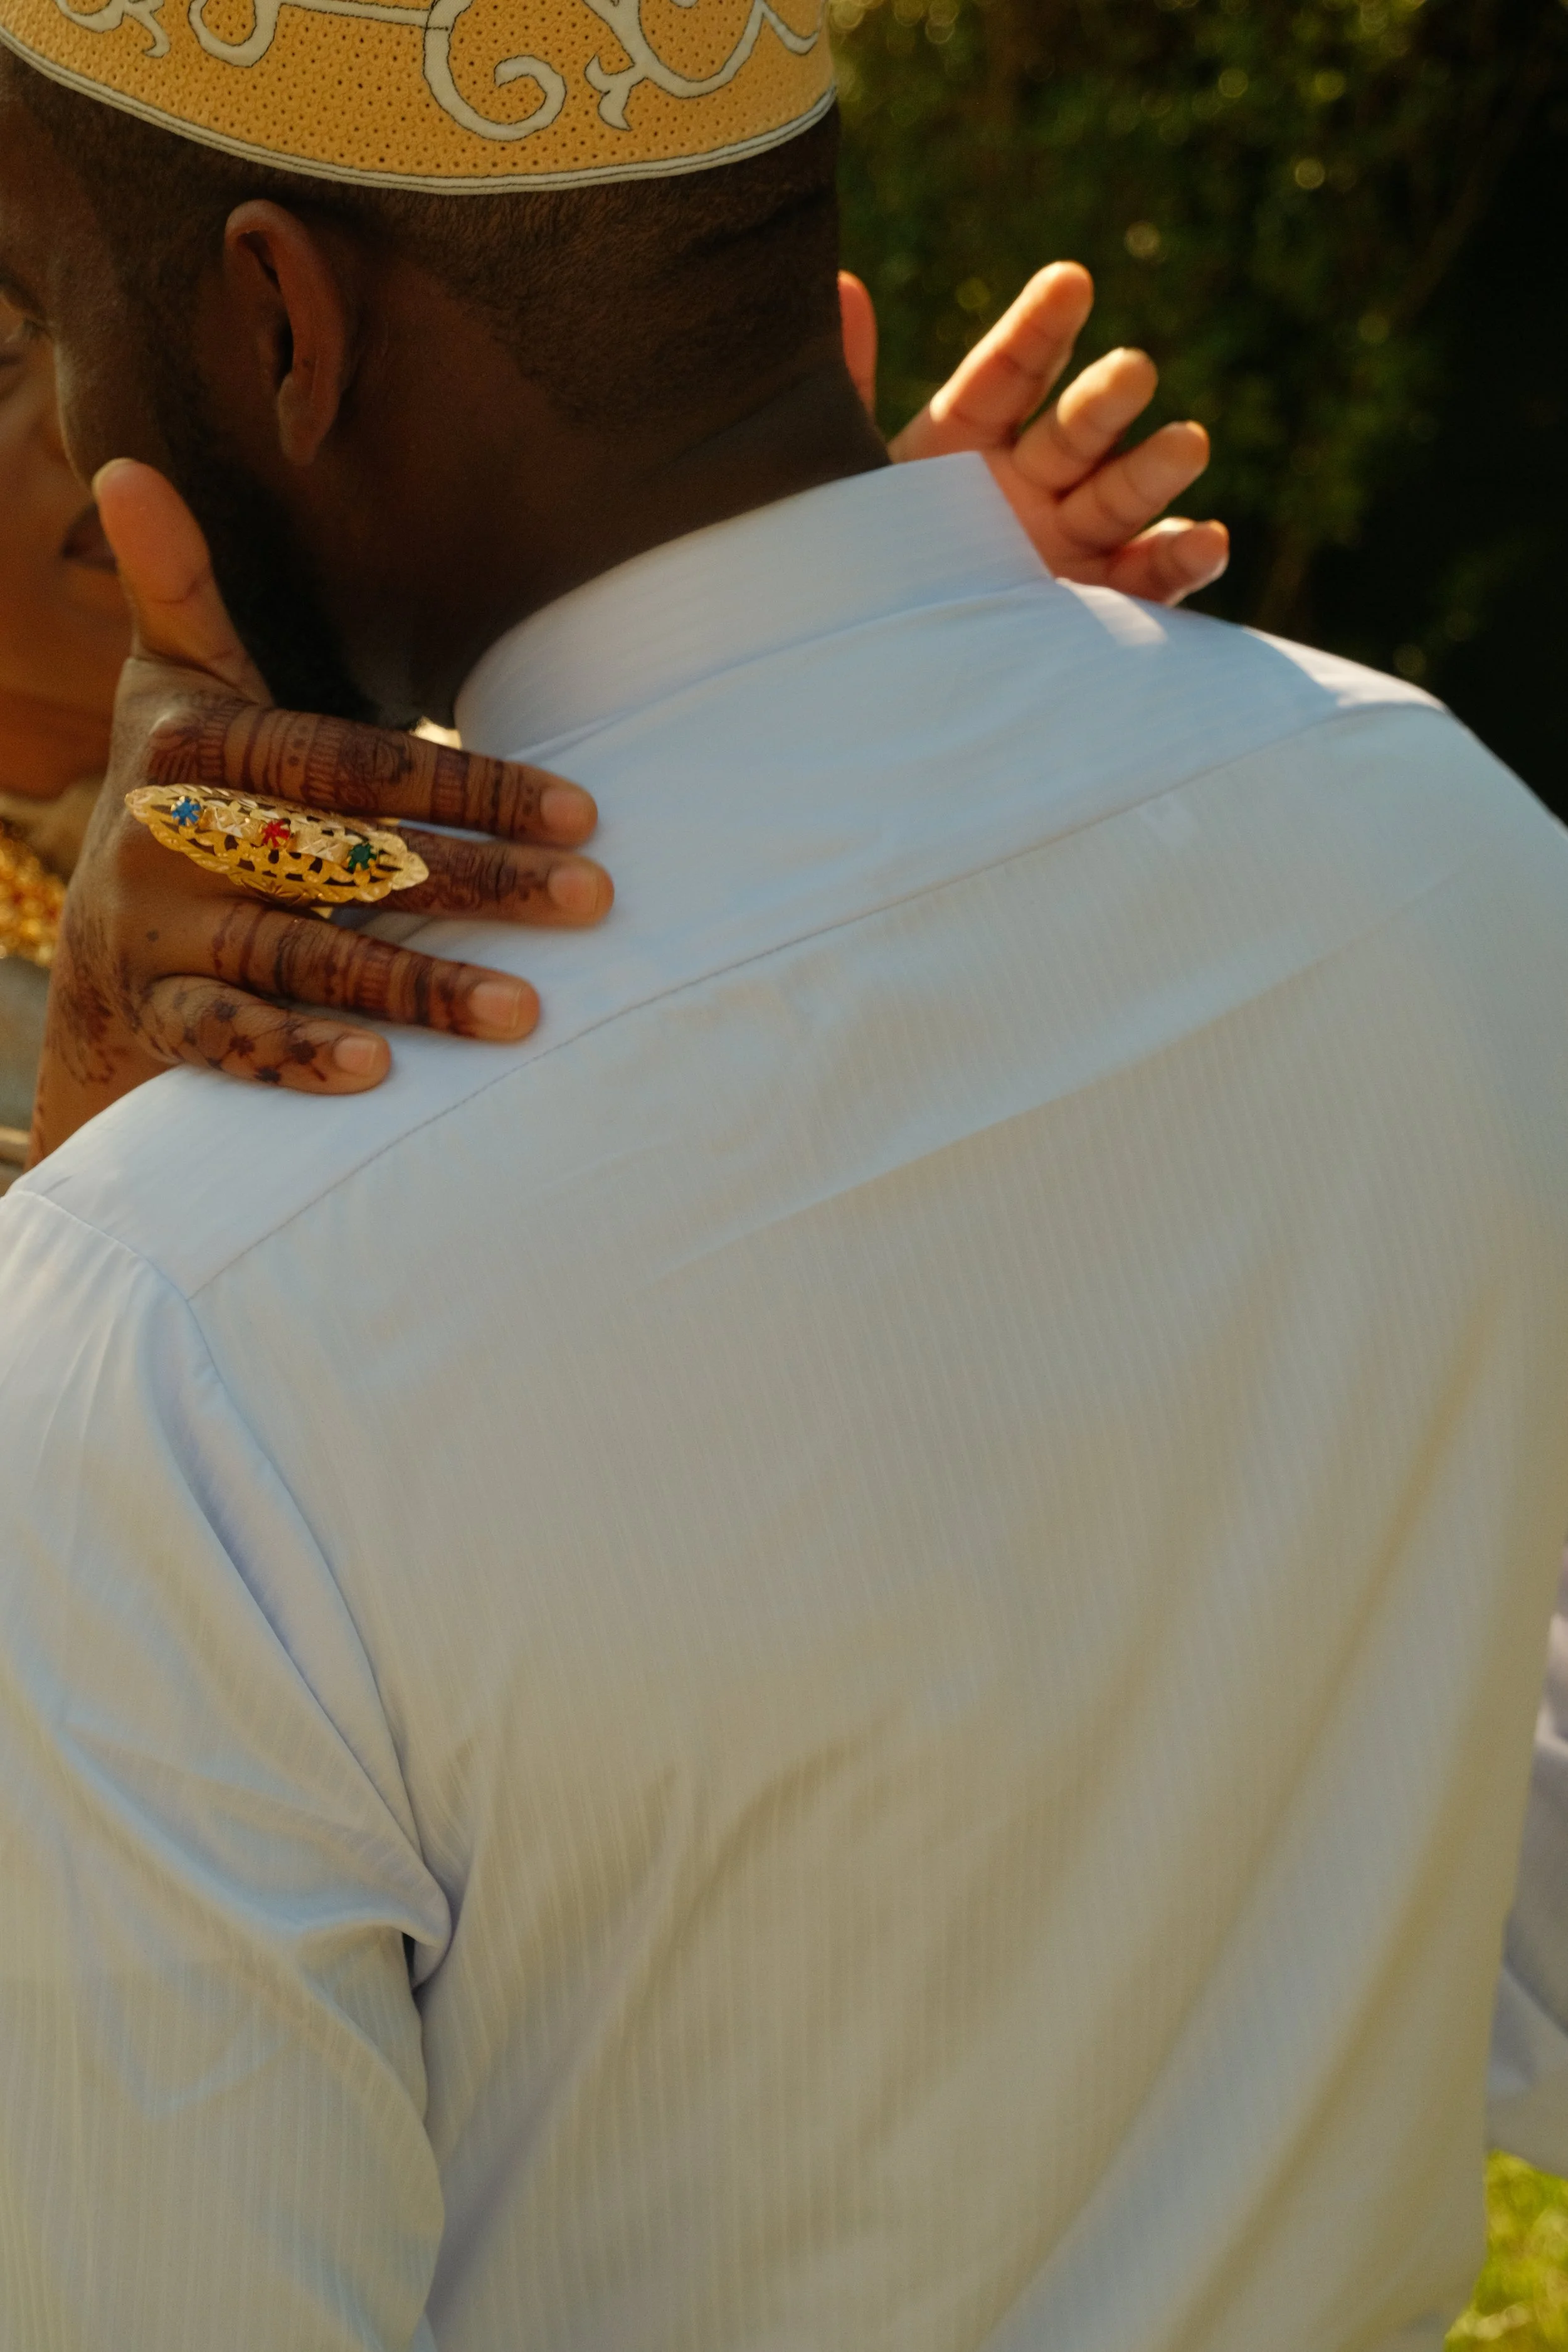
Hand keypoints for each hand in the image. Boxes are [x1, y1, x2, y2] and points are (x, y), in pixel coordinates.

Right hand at [29, 462, 611, 1162]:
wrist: (96, 930)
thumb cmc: (176, 788)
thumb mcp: (173, 687)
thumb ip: (178, 591)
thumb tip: (127, 464)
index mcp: (192, 747)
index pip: (351, 763)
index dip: (467, 784)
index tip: (581, 810)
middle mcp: (170, 838)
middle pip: (345, 859)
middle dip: (474, 881)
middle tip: (593, 900)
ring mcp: (163, 933)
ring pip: (300, 958)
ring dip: (414, 985)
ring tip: (526, 1012)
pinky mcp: (162, 1016)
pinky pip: (231, 1044)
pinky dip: (299, 1057)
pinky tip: (381, 1072)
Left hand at [840, 264, 1228, 605]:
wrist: (865, 681)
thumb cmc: (853, 569)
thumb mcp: (840, 480)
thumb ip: (847, 386)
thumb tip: (841, 281)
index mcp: (962, 445)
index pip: (1004, 375)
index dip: (1037, 331)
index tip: (1070, 283)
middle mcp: (1025, 488)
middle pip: (1072, 435)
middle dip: (1104, 403)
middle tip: (1132, 371)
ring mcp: (1067, 546)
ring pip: (1119, 500)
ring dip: (1155, 471)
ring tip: (1189, 444)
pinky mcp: (1096, 607)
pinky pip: (1146, 583)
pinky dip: (1180, 562)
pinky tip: (1208, 541)